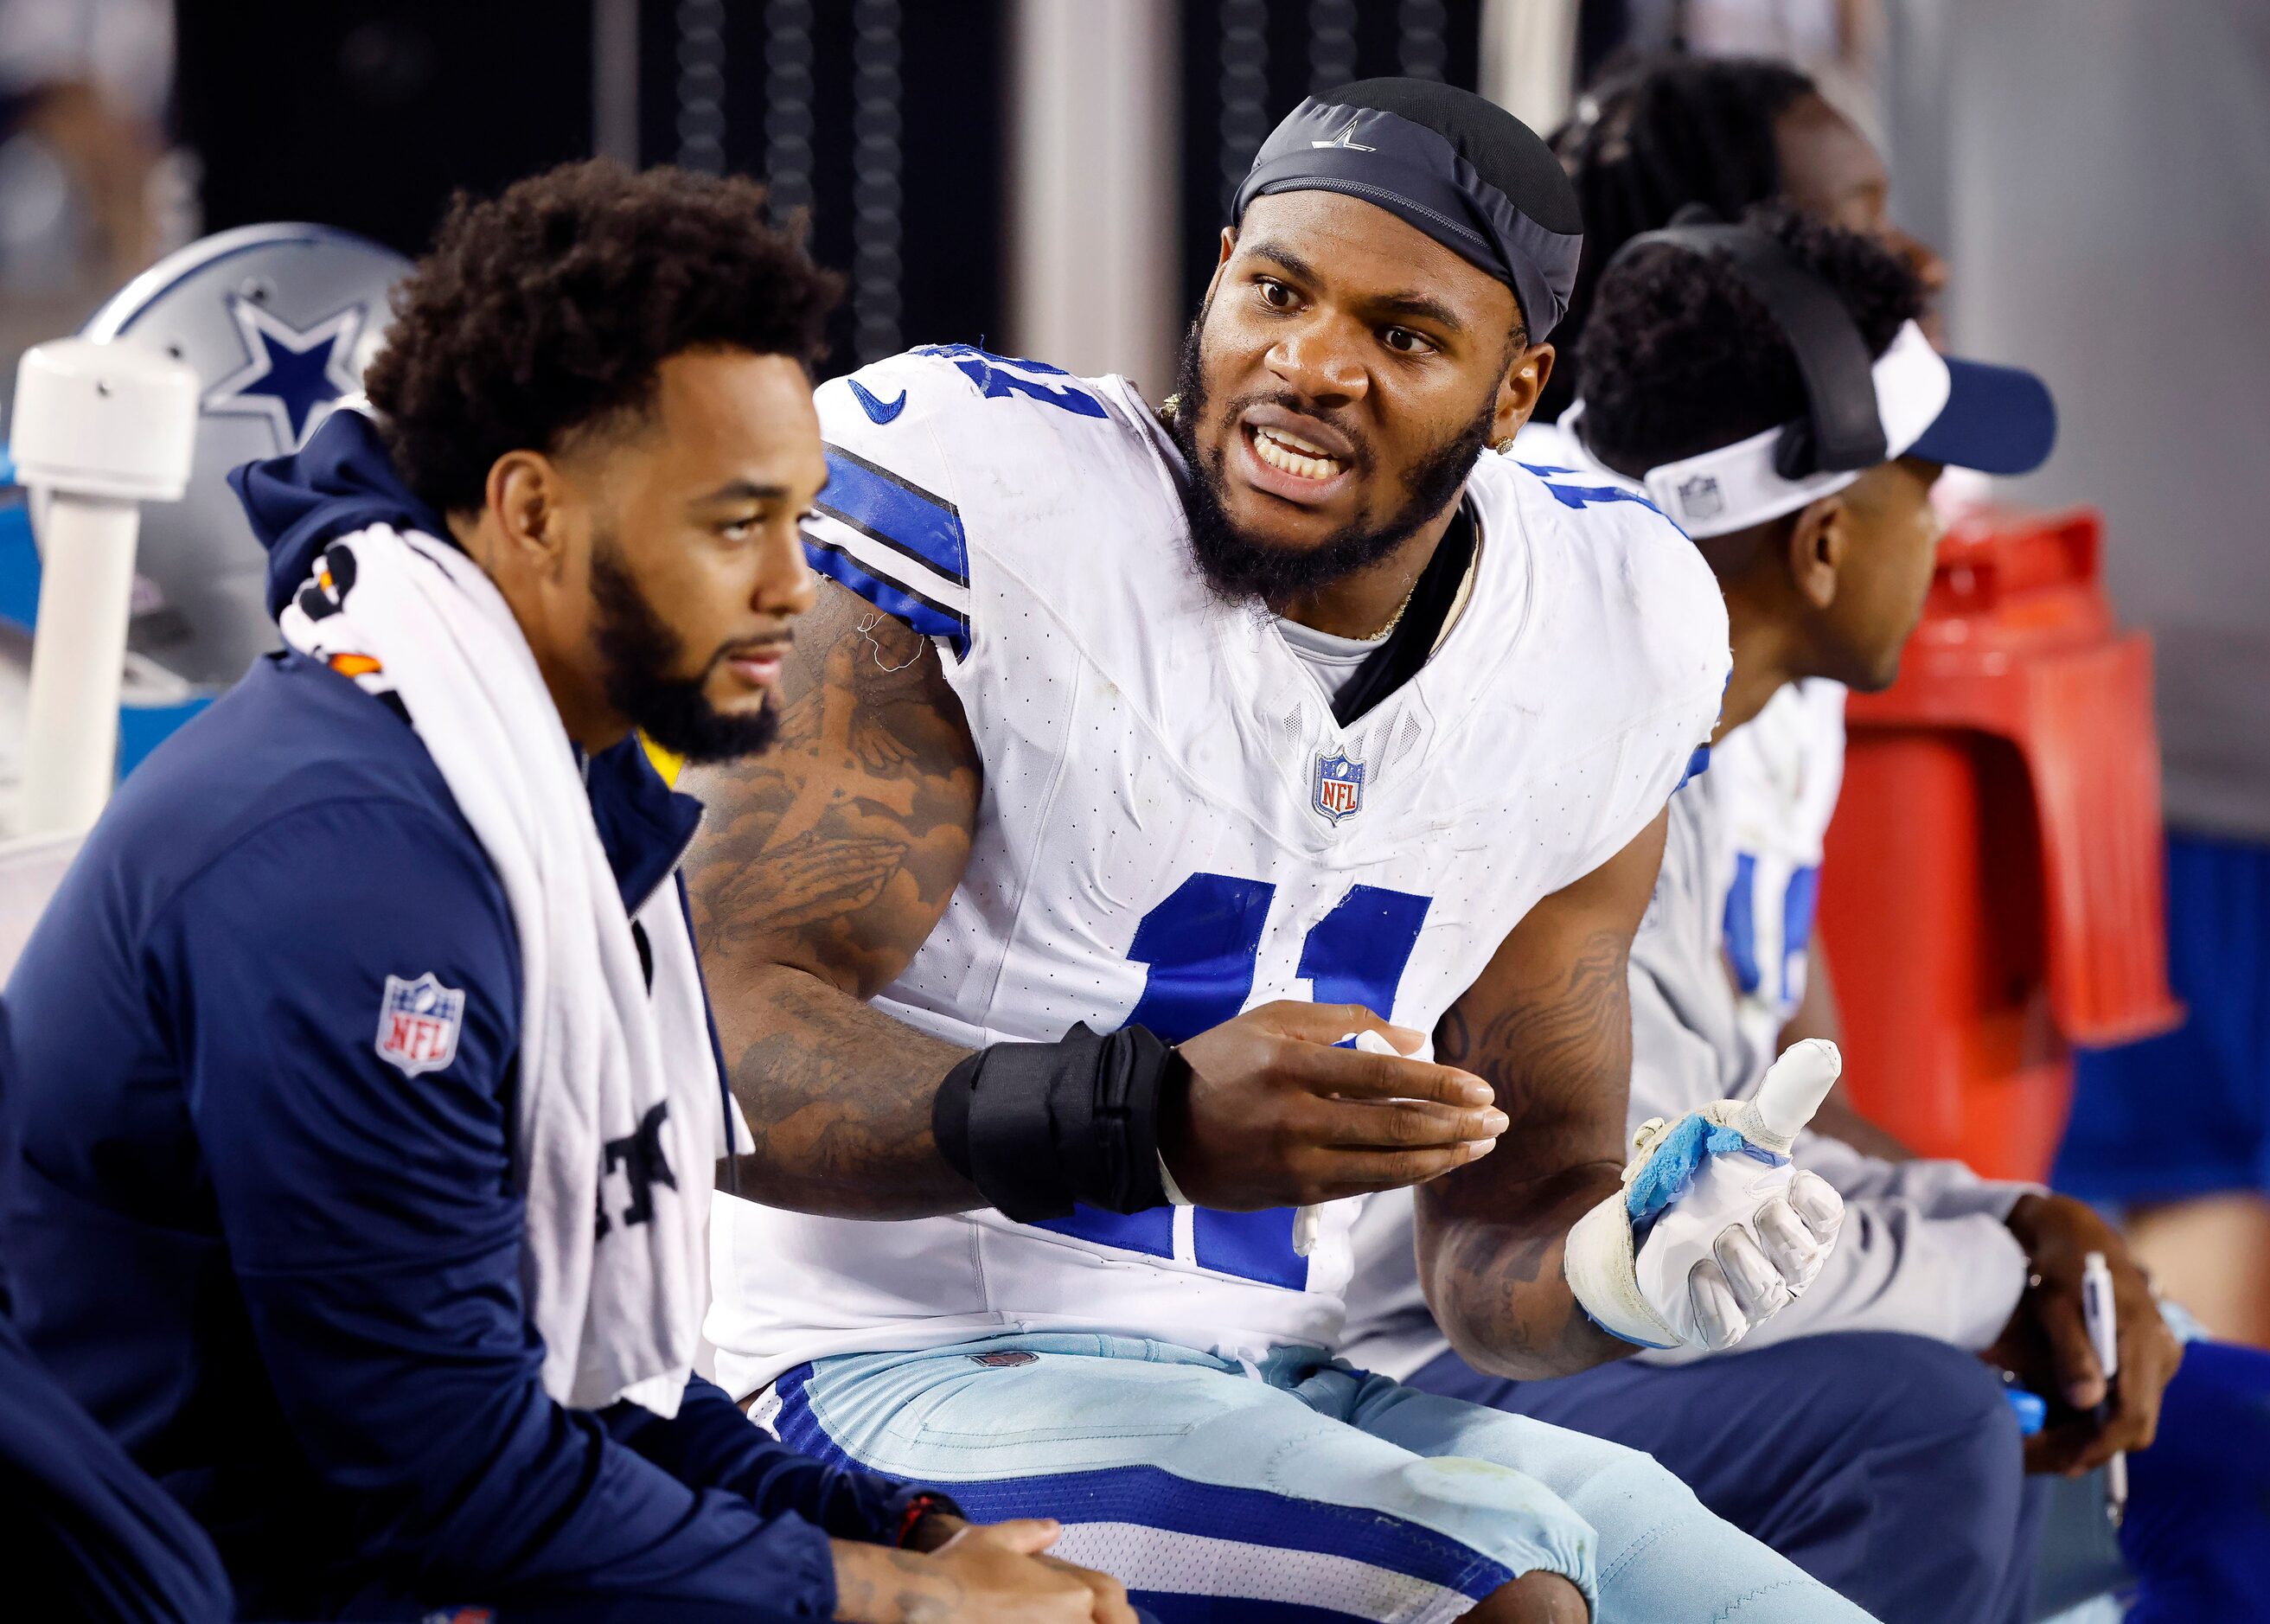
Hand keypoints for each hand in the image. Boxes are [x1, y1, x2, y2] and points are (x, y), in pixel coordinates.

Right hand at [832, 1519, 1135, 1623]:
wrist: (930, 1600)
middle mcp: (1069, 1620)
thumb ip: (1030, 1532)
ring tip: (1078, 1622)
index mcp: (1071, 1591)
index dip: (1117, 1609)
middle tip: (1112, 1618)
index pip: (1113, 1601)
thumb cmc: (960, 1568)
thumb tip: (1053, 1528)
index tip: (1115, 1611)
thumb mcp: (996, 1537)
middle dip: (1113, 1621)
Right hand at [1164, 1001, 1505, 1209]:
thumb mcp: (1273, 1019)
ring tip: (1482, 1147)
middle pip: (1395, 1125)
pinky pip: (1366, 1185)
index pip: (1382, 1075)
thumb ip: (1345, 1022)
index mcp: (1290, 1063)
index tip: (1481, 1088)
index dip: (1439, 1083)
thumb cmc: (1222, 1063)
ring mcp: (1296, 1160)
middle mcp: (1296, 1116)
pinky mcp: (1296, 1191)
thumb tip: (1414, 1041)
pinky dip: (1409, 1175)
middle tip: (1499, 1121)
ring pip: (1388, 1164)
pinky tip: (1439, 1164)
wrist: (1160, 1127)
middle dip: (1457, 1125)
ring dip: (1444, 1156)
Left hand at [1567, 1039, 1846, 1350]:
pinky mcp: (1715, 1323)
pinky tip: (1696, 1273)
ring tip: (1718, 1238)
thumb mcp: (1734, 1134)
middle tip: (1752, 1213)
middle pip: (1805, 1259)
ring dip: (1744, 1263)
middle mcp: (1784, 1264)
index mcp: (1797, 1219)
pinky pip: (1729, 1326)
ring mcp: (1751, 1299)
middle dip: (1781, 1234)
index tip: (1792, 1182)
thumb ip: (1780, 1100)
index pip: (1828, 1219)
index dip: (1817, 1205)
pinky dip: (1714, 1299)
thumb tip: (1823, 1052)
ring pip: (1769, 1294)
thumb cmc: (1703, 1179)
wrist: (1636, 1225)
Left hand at [1984, 1193, 2183, 1474]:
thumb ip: (2071, 1351)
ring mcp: (2157, 1359)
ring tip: (2036, 1442)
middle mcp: (2161, 1354)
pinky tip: (2051, 1418)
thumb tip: (2087, 1402)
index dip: (2098, 1444)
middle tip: (2039, 1458)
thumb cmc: (2060, 1266)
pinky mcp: (2145, 1362)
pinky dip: (2089, 1415)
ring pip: (2128, 1417)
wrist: (2077, 1238)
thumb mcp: (2054, 1303)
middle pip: (2134, 1424)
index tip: (2064, 1463)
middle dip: (2088, 1447)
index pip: (2132, 1412)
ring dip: (2086, 1434)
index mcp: (2143, 1339)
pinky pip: (2123, 1401)